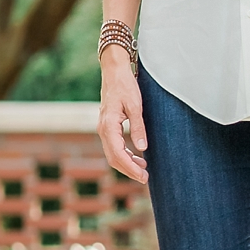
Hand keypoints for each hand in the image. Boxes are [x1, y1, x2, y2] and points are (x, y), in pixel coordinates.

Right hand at [97, 52, 148, 181]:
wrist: (114, 72)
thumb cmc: (125, 86)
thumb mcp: (135, 106)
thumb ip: (138, 127)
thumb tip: (142, 148)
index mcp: (108, 126)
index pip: (118, 155)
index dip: (131, 168)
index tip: (143, 176)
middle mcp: (103, 130)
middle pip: (114, 158)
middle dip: (129, 170)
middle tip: (145, 178)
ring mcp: (104, 129)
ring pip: (113, 154)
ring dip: (127, 164)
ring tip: (144, 169)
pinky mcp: (108, 127)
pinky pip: (114, 146)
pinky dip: (125, 154)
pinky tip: (137, 157)